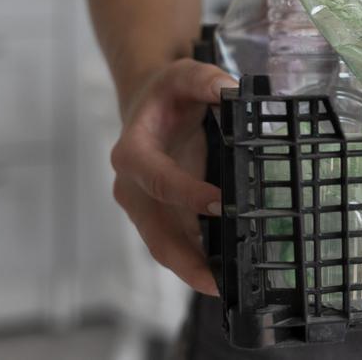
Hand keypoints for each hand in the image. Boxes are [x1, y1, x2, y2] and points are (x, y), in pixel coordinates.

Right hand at [110, 58, 237, 295]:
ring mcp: (146, 205)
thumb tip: (229, 91)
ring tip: (226, 288)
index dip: (183, 192)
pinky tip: (226, 274)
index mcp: (132, 150)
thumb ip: (206, 79)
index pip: (155, 176)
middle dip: (183, 258)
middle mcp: (132, 185)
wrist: (151, 105)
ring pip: (164, 245)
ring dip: (192, 269)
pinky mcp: (163, 214)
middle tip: (217, 281)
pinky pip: (178, 242)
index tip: (218, 204)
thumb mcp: (186, 74)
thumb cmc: (169, 92)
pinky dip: (199, 259)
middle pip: (153, 229)